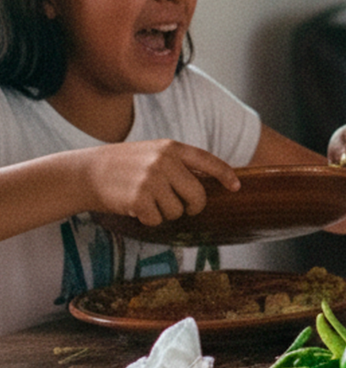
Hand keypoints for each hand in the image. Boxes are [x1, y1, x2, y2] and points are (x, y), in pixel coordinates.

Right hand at [83, 140, 238, 226]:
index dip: (225, 174)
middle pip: (197, 195)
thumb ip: (178, 164)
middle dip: (194, 207)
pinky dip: (149, 219)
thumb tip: (207, 183)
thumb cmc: (123, 165)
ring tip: (148, 201)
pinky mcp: (139, 199)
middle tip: (186, 208)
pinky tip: (135, 208)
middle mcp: (164, 162)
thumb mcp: (152, 154)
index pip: (207, 161)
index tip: (236, 186)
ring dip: (166, 213)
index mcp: (170, 148)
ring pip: (177, 211)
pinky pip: (158, 220)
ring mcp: (152, 180)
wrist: (86, 172)